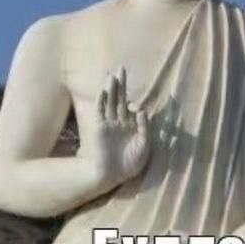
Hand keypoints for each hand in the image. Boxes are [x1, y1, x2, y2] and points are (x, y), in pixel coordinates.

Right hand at [80, 67, 150, 188]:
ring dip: (111, 88)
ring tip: (112, 74)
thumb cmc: (130, 164)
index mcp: (131, 127)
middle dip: (121, 84)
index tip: (136, 108)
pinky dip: (102, 99)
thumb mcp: (144, 145)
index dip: (135, 105)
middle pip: (119, 98)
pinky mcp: (99, 127)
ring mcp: (108, 124)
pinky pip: (100, 110)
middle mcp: (119, 122)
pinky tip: (104, 89)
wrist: (111, 175)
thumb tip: (142, 109)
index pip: (133, 108)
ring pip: (110, 101)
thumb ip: (145, 127)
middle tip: (121, 67)